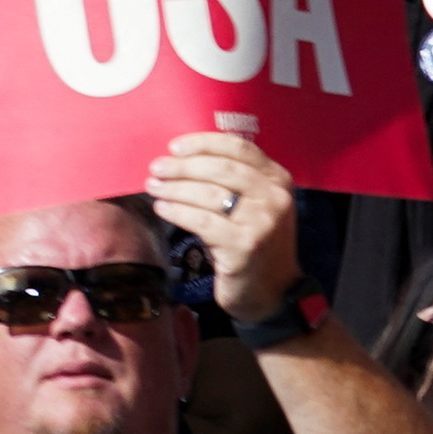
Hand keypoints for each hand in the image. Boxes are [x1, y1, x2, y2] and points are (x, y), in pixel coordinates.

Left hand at [149, 128, 298, 323]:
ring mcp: (262, 223)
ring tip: (153, 186)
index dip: (203, 143)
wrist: (272, 290)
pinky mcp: (244, 246)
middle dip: (182, 166)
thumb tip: (178, 156)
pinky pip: (200, 220)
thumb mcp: (252, 203)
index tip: (174, 146)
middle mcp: (275, 198)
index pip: (239, 147)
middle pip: (219, 168)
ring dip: (173, 188)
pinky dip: (176, 211)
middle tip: (156, 168)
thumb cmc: (250, 239)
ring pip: (207, 194)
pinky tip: (161, 208)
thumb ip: (230, 178)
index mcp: (278, 180)